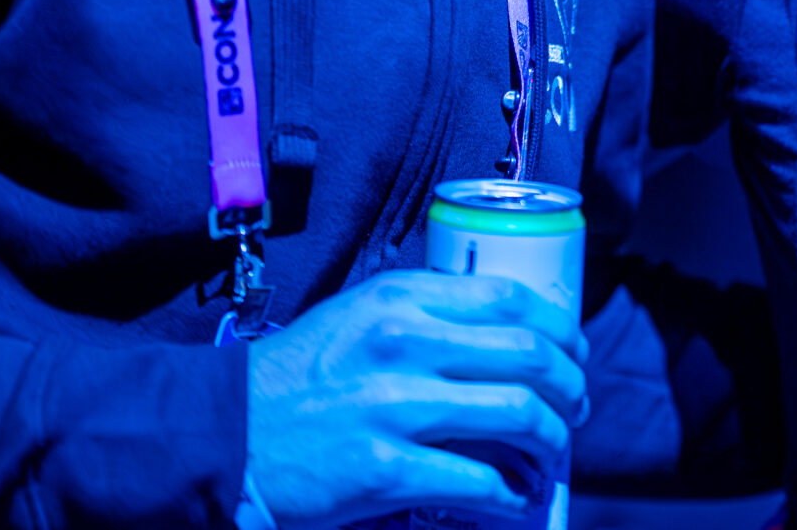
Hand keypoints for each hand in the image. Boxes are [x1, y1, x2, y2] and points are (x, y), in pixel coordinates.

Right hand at [244, 270, 590, 529]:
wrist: (220, 436)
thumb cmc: (293, 379)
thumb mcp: (355, 317)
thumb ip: (422, 312)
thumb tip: (503, 331)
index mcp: (398, 299)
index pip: (511, 299)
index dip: (560, 327)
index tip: (574, 351)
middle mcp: (402, 344)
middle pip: (529, 355)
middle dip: (571, 385)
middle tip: (577, 407)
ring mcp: (393, 408)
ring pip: (517, 414)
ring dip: (552, 438)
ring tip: (554, 451)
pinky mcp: (382, 470)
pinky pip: (476, 481)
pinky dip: (509, 492)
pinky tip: (514, 496)